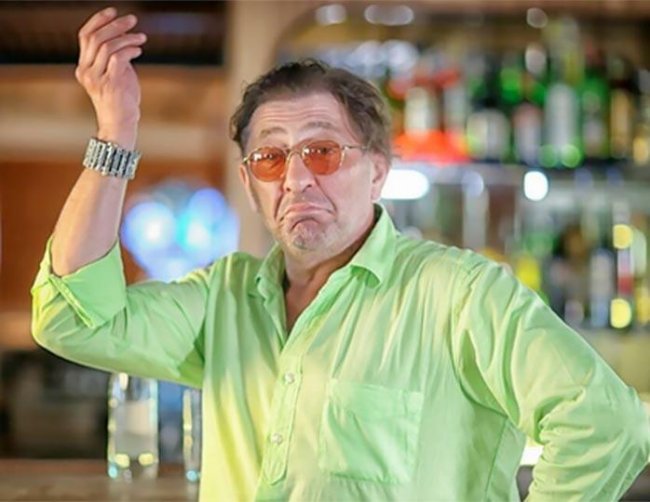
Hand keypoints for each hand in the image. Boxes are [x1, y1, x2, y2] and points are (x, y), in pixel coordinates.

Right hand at [75, 7, 146, 148]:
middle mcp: (86, 72)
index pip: (85, 36)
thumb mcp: (115, 76)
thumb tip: (126, 39)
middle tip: (132, 20)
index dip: (98, 20)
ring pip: (108, 46)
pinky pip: (119, 58)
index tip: (113, 12)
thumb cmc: (121, 102)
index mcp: (84, 68)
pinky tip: (139, 50)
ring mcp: (97, 79)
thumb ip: (115, 58)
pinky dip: (130, 49)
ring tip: (141, 38)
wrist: (120, 125)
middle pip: (96, 37)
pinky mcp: (110, 85)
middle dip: (116, 25)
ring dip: (127, 37)